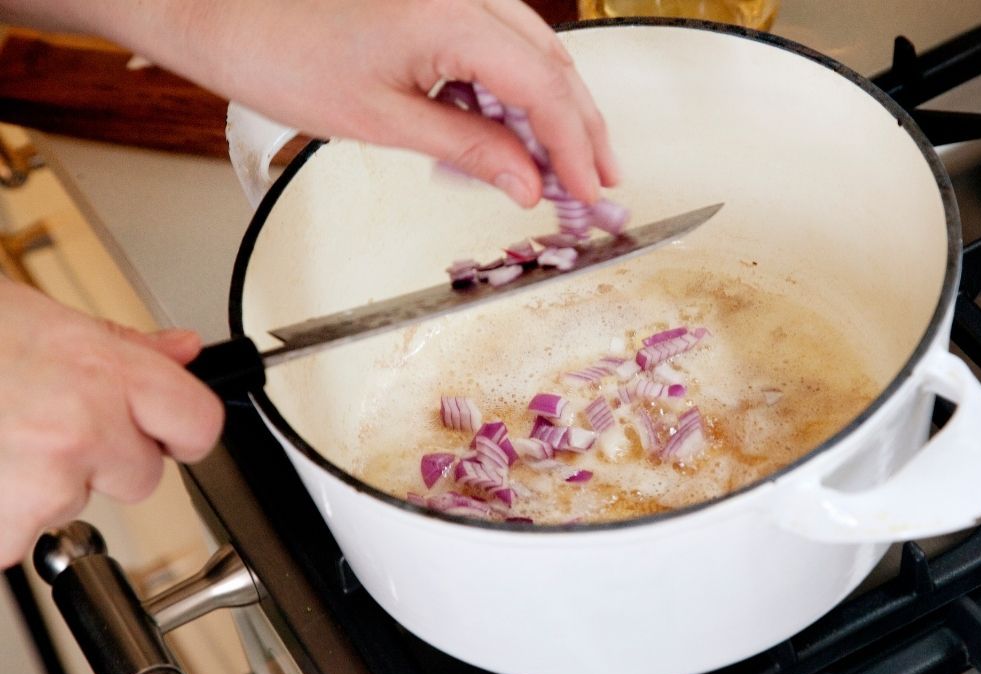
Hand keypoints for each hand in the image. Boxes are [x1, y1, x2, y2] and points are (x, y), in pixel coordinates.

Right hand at [0, 281, 222, 566]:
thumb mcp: (45, 320)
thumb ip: (124, 347)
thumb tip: (182, 351)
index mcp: (104, 371)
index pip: (199, 424)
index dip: (179, 430)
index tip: (161, 432)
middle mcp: (81, 427)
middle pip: (141, 476)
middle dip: (100, 459)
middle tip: (45, 426)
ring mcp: (42, 481)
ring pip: (74, 507)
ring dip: (40, 487)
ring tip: (0, 439)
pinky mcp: (0, 526)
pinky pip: (15, 539)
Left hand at [124, 0, 620, 206]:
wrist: (226, 14)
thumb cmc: (283, 55)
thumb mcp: (384, 121)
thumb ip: (468, 150)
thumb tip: (527, 183)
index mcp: (454, 18)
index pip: (545, 89)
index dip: (575, 147)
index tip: (589, 192)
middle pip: (554, 65)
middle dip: (582, 129)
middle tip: (599, 183)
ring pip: (535, 55)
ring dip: (555, 113)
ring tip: (568, 169)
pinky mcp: (440, 5)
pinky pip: (500, 49)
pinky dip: (516, 96)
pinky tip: (516, 139)